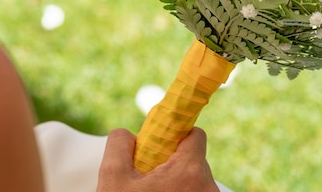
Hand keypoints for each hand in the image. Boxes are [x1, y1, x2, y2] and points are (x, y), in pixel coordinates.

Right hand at [97, 127, 219, 191]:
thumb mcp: (113, 179)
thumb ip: (119, 146)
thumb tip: (127, 134)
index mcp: (190, 170)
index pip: (194, 135)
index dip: (175, 135)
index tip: (158, 146)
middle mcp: (209, 188)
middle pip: (193, 159)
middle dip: (170, 164)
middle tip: (146, 179)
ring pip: (194, 181)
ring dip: (175, 184)